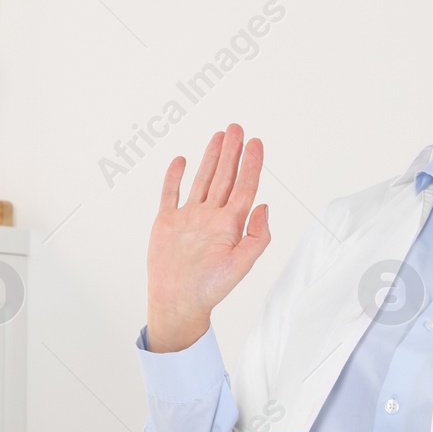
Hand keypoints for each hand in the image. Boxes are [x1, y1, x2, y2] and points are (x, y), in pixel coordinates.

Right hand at [146, 124, 270, 353]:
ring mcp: (189, 217)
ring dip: (211, 158)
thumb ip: (256, 236)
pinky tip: (182, 160)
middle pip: (225, 177)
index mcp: (230, 225)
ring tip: (219, 136)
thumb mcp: (240, 265)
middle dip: (232, 152)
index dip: (252, 164)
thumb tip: (264, 206)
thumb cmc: (209, 289)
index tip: (256, 142)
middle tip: (238, 128)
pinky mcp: (168, 222)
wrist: (176, 302)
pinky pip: (171, 194)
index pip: (244, 187)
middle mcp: (211, 217)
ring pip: (203, 180)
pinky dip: (175, 176)